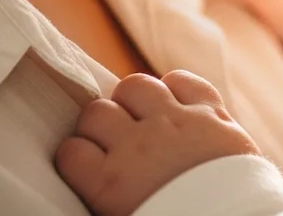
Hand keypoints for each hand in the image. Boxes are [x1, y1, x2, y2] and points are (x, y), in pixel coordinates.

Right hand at [55, 71, 259, 215]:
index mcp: (110, 183)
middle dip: (101, 125)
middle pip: (96, 112)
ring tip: (143, 118)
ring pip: (135, 85)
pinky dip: (177, 88)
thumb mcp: (128, 213)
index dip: (79, 155)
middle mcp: (137, 145)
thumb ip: (109, 191)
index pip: (70, 151)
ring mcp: (175, 122)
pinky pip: (183, 80)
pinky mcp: (212, 111)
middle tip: (116, 139)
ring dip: (134, 100)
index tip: (89, 161)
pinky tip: (177, 104)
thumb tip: (97, 176)